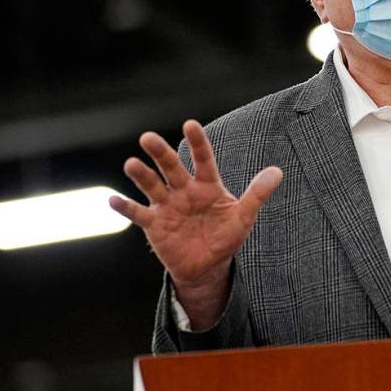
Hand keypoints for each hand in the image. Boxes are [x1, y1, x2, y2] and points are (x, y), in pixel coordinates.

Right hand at [109, 119, 281, 326]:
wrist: (207, 265)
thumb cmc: (226, 236)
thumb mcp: (244, 216)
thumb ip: (257, 194)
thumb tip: (278, 171)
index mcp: (207, 185)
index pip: (202, 159)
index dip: (197, 142)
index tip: (190, 124)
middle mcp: (184, 190)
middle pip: (171, 167)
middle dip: (160, 152)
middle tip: (147, 138)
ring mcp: (167, 206)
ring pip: (152, 186)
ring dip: (141, 175)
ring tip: (131, 164)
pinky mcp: (154, 224)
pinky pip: (138, 214)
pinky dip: (125, 207)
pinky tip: (113, 200)